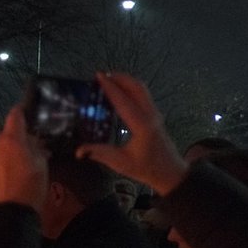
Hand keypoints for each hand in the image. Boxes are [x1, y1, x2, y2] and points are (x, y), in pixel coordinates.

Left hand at [0, 108, 48, 207]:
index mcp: (11, 140)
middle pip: (9, 132)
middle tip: (35, 141)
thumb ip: (37, 147)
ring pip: (3, 145)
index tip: (26, 107)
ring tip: (29, 157)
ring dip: (14, 147)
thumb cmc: (30, 186)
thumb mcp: (41, 163)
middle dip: (21, 134)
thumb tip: (34, 140)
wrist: (10, 210)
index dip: (21, 110)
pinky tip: (19, 167)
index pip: (15, 117)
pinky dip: (8, 157)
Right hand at [76, 73, 188, 194]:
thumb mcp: (120, 163)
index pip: (123, 101)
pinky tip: (119, 92)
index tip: (98, 76)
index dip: (110, 87)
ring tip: (109, 80)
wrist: (170, 172)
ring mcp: (155, 114)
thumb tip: (78, 151)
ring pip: (142, 89)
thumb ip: (99, 153)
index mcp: (141, 126)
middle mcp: (150, 115)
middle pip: (137, 87)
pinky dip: (130, 88)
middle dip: (120, 78)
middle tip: (102, 75)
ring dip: (126, 81)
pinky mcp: (155, 115)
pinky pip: (143, 95)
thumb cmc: (146, 169)